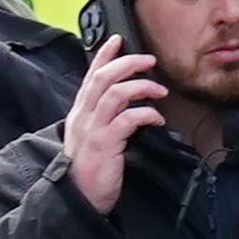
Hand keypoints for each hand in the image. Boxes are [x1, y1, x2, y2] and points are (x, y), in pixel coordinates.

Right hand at [60, 41, 164, 211]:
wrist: (79, 199)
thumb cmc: (91, 169)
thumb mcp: (93, 138)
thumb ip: (104, 118)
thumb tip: (127, 102)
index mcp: (80, 113)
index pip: (91, 76)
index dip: (104, 55)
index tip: (119, 39)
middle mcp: (83, 117)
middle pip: (102, 78)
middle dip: (127, 63)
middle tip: (149, 60)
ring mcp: (92, 130)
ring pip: (114, 94)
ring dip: (140, 87)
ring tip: (159, 91)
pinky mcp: (104, 145)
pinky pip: (127, 120)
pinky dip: (145, 114)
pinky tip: (157, 118)